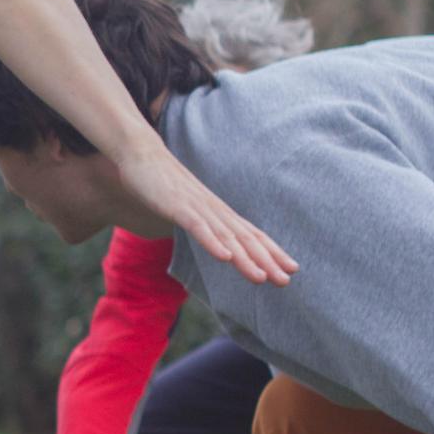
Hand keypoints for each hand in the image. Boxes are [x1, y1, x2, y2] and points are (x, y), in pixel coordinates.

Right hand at [111, 141, 296, 285]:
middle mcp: (213, 209)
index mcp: (217, 211)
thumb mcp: (186, 206)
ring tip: (262, 278)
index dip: (271, 251)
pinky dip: (212, 242)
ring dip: (245, 258)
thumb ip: (200, 221)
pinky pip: (197, 227)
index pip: (251, 233)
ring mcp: (196, 207)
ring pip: (226, 236)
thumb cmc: (163, 181)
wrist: (141, 153)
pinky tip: (224, 258)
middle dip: (267, 260)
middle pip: (245, 237)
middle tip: (287, 280)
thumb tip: (211, 236)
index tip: (292, 268)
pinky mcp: (177, 206)